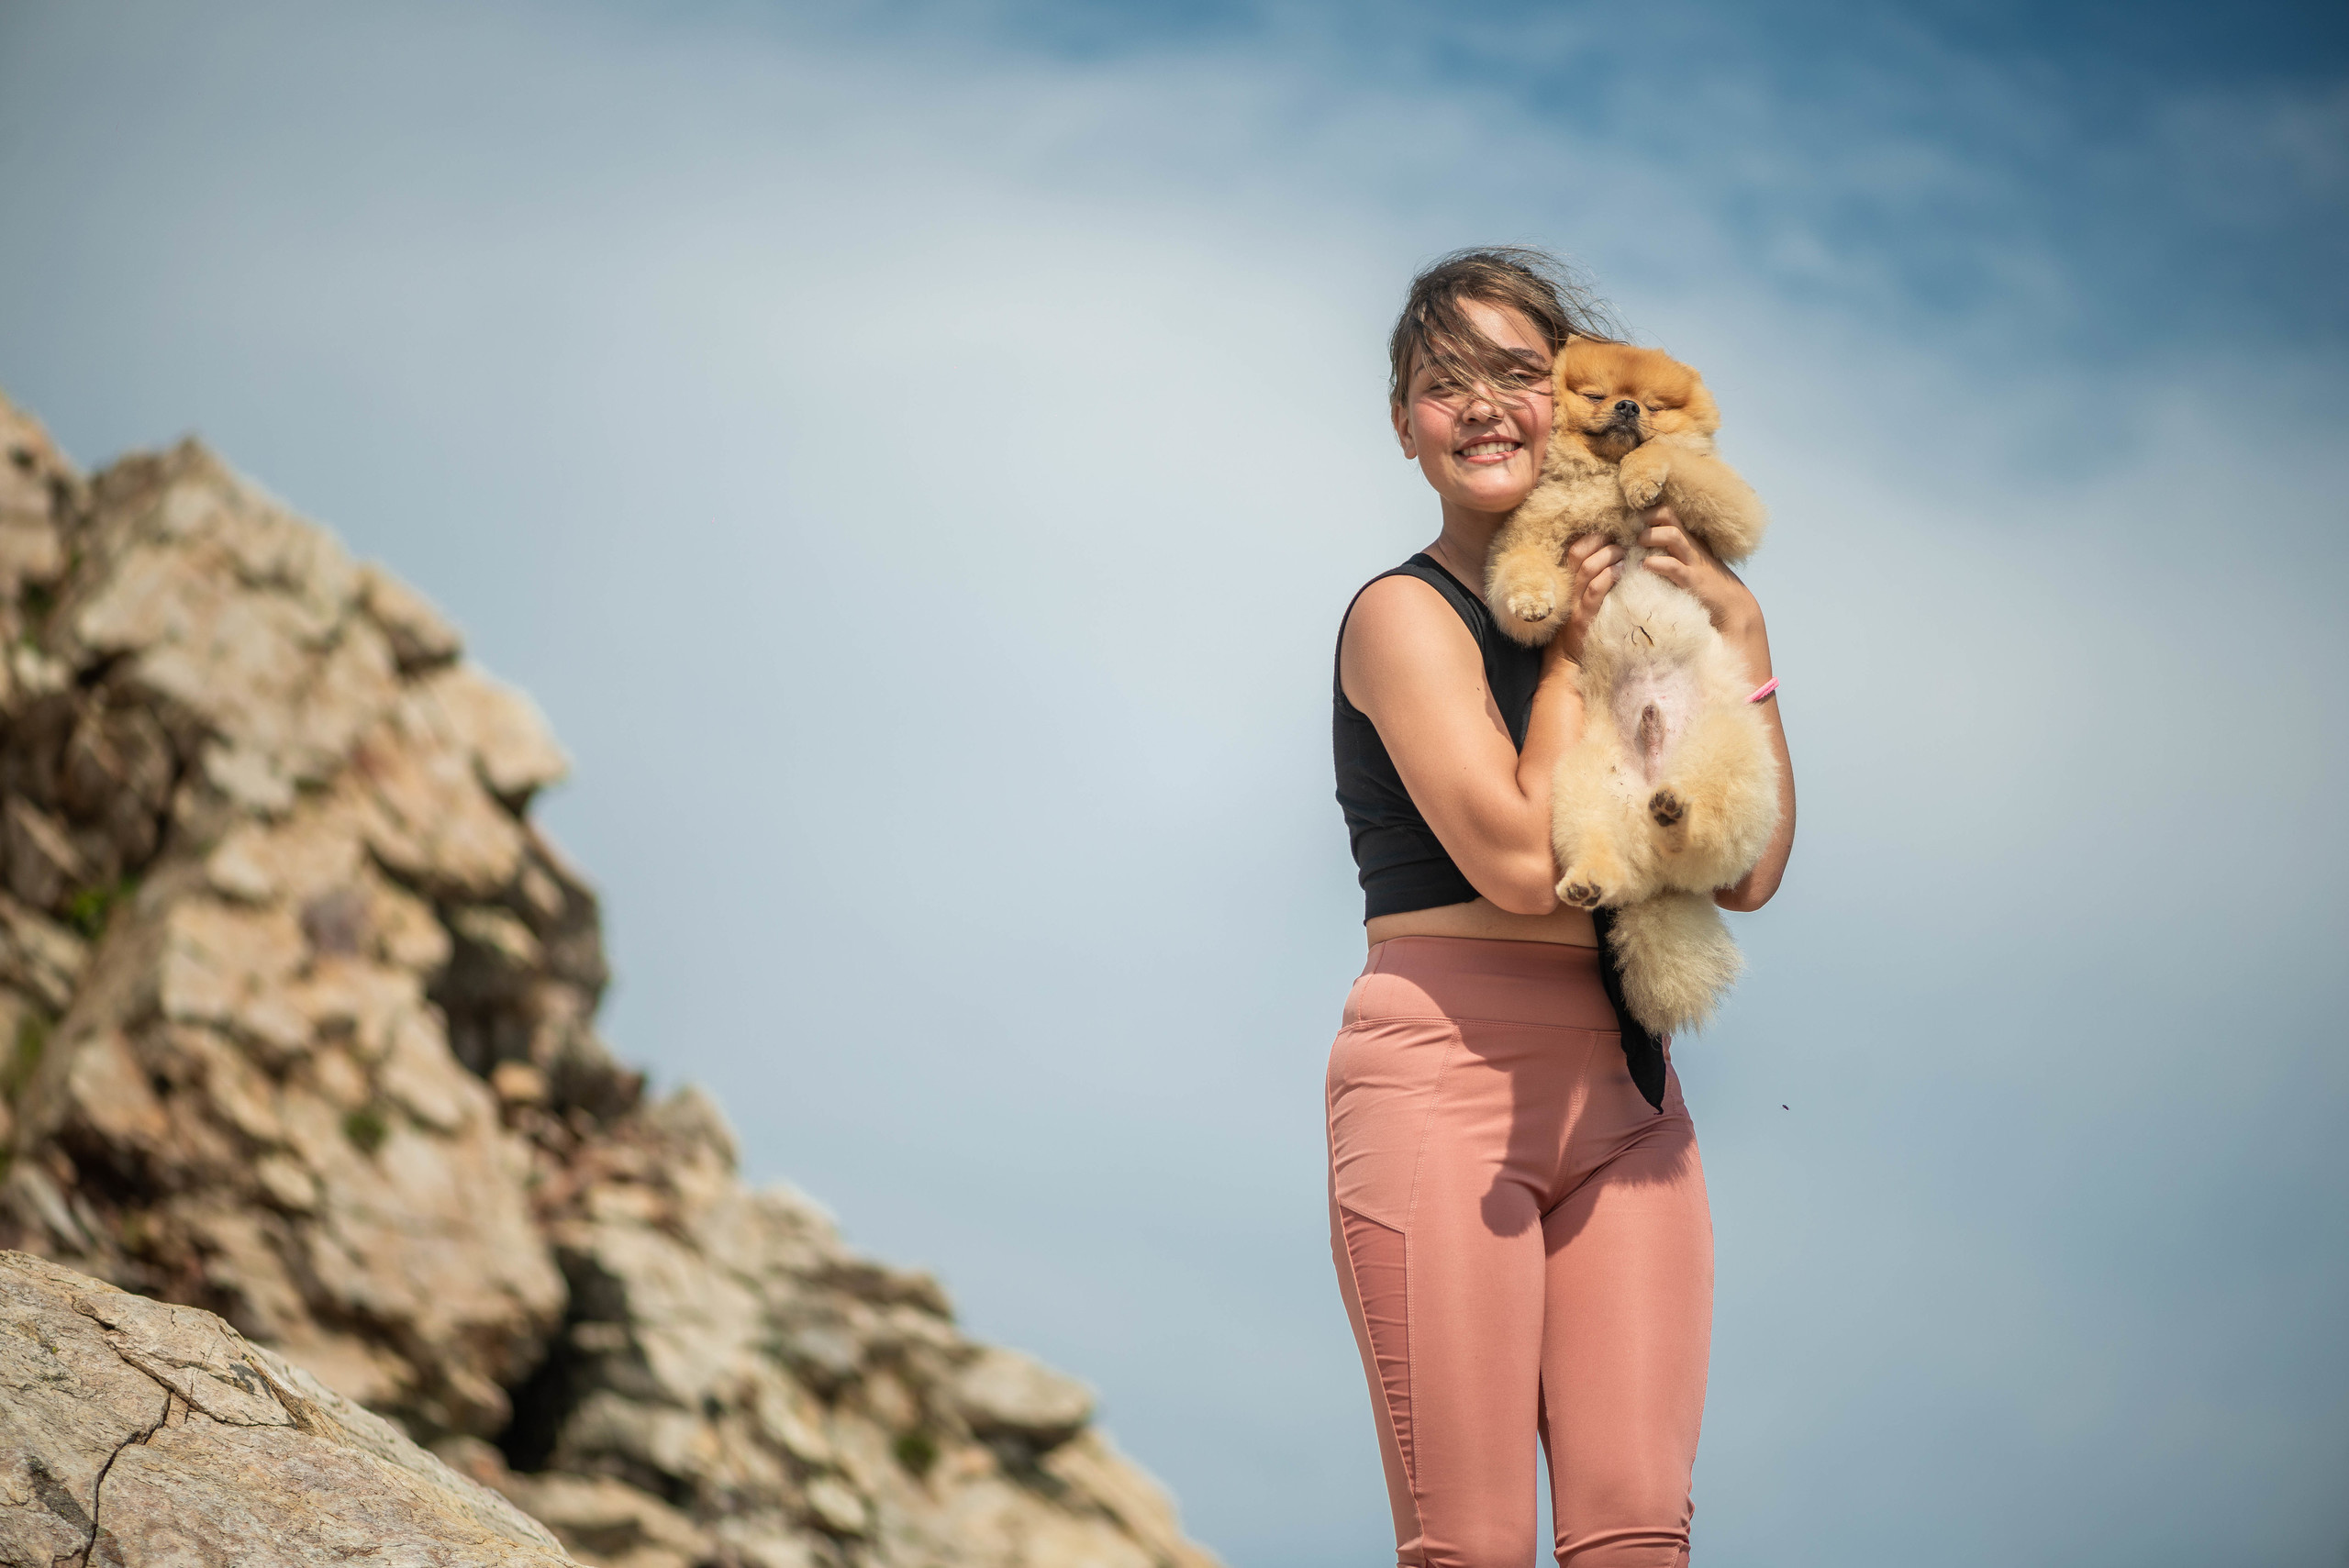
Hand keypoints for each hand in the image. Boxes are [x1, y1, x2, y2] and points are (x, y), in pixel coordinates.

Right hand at [1554, 531, 1625, 664]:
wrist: (1570, 661)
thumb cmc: (1585, 626)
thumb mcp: (1585, 599)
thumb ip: (1594, 580)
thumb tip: (1617, 557)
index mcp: (1570, 581)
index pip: (1575, 549)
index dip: (1593, 536)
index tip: (1613, 533)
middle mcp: (1570, 589)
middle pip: (1579, 552)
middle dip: (1602, 541)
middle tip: (1623, 540)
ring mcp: (1576, 602)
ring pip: (1588, 568)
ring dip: (1609, 555)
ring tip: (1625, 553)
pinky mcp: (1585, 618)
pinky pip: (1595, 591)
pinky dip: (1609, 577)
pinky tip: (1622, 571)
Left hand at [1638, 506, 1760, 641]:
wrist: (1731, 603)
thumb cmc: (1703, 583)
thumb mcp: (1686, 561)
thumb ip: (1666, 552)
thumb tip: (1634, 550)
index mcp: (1685, 538)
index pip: (1665, 511)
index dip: (1645, 512)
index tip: (1628, 523)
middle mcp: (1688, 544)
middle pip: (1667, 514)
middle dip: (1646, 517)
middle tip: (1630, 531)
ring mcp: (1691, 560)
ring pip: (1672, 535)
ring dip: (1650, 536)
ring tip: (1636, 545)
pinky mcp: (1692, 580)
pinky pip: (1673, 566)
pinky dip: (1655, 564)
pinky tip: (1642, 567)